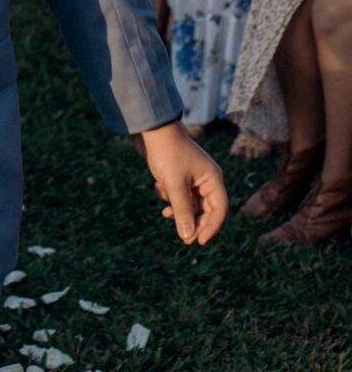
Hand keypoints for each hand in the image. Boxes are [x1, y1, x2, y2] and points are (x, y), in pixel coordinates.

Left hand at [131, 120, 226, 244]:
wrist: (151, 130)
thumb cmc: (167, 154)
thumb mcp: (175, 185)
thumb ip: (182, 211)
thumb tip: (188, 237)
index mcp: (213, 179)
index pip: (219, 210)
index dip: (211, 227)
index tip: (198, 241)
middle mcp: (207, 179)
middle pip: (205, 210)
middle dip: (193, 222)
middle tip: (183, 238)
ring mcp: (193, 177)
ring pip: (190, 204)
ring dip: (178, 209)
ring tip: (165, 212)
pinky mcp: (180, 175)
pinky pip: (179, 194)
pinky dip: (170, 196)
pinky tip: (158, 187)